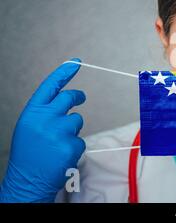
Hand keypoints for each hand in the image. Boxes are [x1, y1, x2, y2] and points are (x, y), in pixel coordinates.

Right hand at [0, 59, 85, 202]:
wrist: (26, 181)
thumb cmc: (29, 154)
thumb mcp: (30, 127)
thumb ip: (45, 112)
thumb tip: (66, 99)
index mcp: (32, 113)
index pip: (50, 86)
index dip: (64, 72)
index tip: (76, 62)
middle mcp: (44, 118)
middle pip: (69, 98)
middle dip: (77, 97)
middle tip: (81, 98)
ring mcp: (58, 131)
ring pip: (77, 120)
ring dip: (72, 130)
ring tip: (56, 145)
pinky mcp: (71, 145)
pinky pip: (80, 140)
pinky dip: (74, 147)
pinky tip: (61, 156)